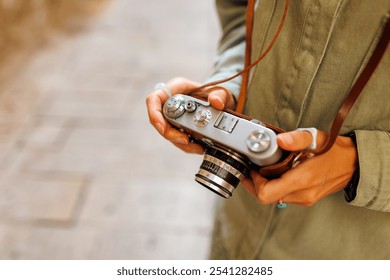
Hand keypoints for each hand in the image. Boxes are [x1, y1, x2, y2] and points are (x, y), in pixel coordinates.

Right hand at [146, 77, 235, 153]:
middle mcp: (170, 102)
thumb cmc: (215, 93)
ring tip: (198, 148)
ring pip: (168, 133)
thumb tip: (216, 103)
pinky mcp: (178, 127)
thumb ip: (219, 95)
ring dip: (181, 143)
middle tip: (186, 141)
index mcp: (175, 88)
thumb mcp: (221, 91)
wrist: (220, 102)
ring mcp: (173, 115)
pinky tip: (199, 147)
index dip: (154, 114)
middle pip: (160, 121)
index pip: (155, 99)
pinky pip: (177, 138)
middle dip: (171, 134)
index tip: (162, 128)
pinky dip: (187, 145)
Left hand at [241, 129, 357, 205]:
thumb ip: (297, 139)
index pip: (266, 193)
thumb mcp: (317, 139)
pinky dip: (276, 185)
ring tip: (266, 167)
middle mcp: (302, 194)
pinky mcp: (306, 199)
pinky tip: (278, 172)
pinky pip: (283, 195)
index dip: (253, 182)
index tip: (253, 168)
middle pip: (266, 196)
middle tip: (253, 167)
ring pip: (274, 197)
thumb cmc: (335, 151)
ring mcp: (304, 198)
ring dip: (266, 183)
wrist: (355, 164)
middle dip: (255, 183)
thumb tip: (279, 140)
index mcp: (301, 180)